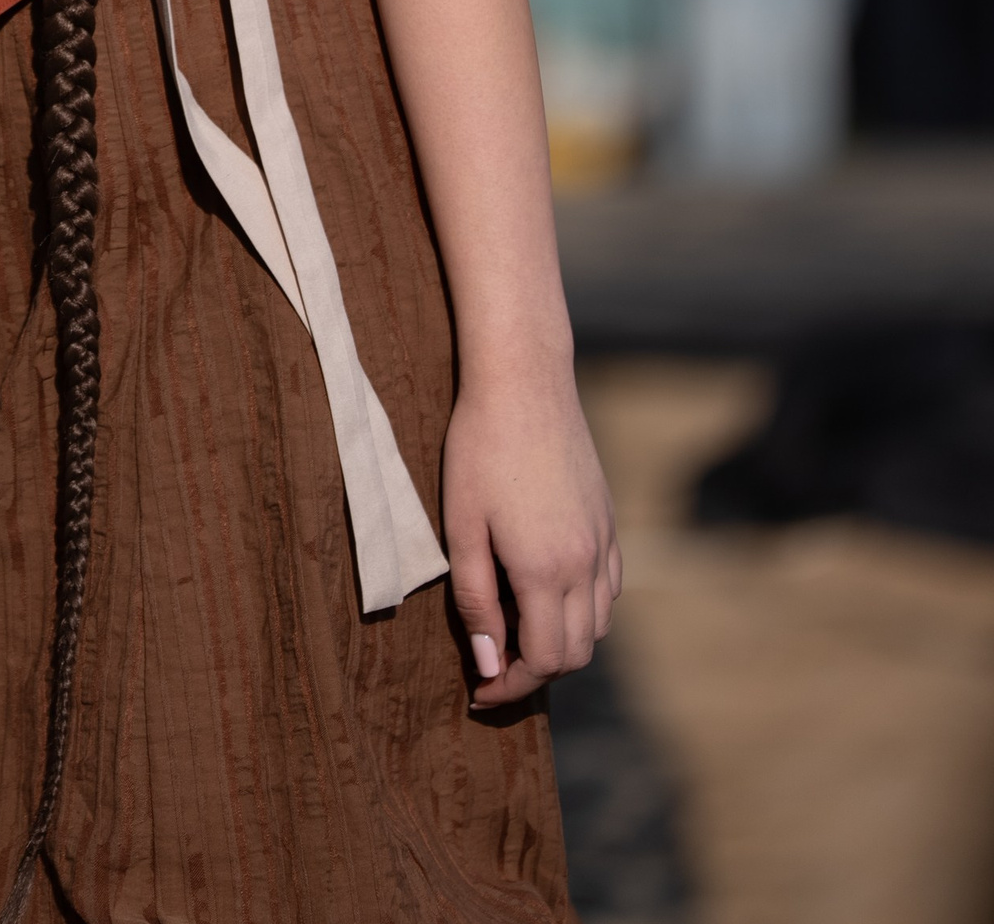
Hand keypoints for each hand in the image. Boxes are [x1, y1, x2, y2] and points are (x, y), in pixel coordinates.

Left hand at [442, 364, 619, 710]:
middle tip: (494, 665)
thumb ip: (476, 602)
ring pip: (600, 624)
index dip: (512, 687)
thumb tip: (490, 665)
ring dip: (564, 642)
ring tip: (518, 630)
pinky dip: (586, 608)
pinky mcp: (609, 519)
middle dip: (537, 672)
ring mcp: (603, 540)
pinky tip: (550, 593)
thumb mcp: (463, 527)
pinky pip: (610, 587)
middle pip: (577, 653)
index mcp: (546, 570)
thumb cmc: (480, 448)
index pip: (545, 662)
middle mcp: (586, 563)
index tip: (480, 691)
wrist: (524, 381)